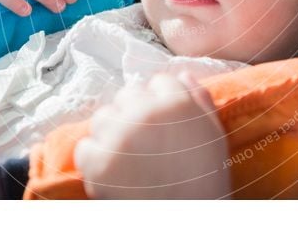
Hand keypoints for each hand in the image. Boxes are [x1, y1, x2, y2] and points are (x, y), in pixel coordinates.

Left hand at [74, 73, 230, 198]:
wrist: (190, 223)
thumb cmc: (205, 178)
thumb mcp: (213, 132)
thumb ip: (199, 98)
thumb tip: (181, 74)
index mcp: (177, 102)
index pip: (157, 81)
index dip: (159, 101)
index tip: (161, 120)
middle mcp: (146, 112)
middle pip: (128, 94)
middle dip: (134, 113)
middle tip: (144, 140)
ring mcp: (119, 136)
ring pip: (103, 117)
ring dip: (112, 132)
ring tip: (128, 155)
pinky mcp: (99, 162)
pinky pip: (85, 146)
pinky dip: (94, 158)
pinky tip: (112, 170)